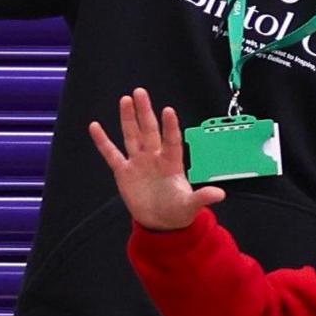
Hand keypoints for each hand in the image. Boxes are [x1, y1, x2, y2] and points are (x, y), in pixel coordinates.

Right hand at [89, 90, 219, 231]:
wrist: (160, 223)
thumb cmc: (178, 211)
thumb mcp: (191, 205)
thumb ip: (202, 197)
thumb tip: (220, 194)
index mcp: (172, 163)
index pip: (172, 141)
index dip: (170, 127)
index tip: (169, 110)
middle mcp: (155, 158)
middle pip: (149, 131)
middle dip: (145, 112)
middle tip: (140, 92)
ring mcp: (139, 163)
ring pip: (132, 136)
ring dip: (128, 119)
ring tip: (125, 100)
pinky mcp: (124, 172)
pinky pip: (112, 154)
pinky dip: (103, 141)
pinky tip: (95, 127)